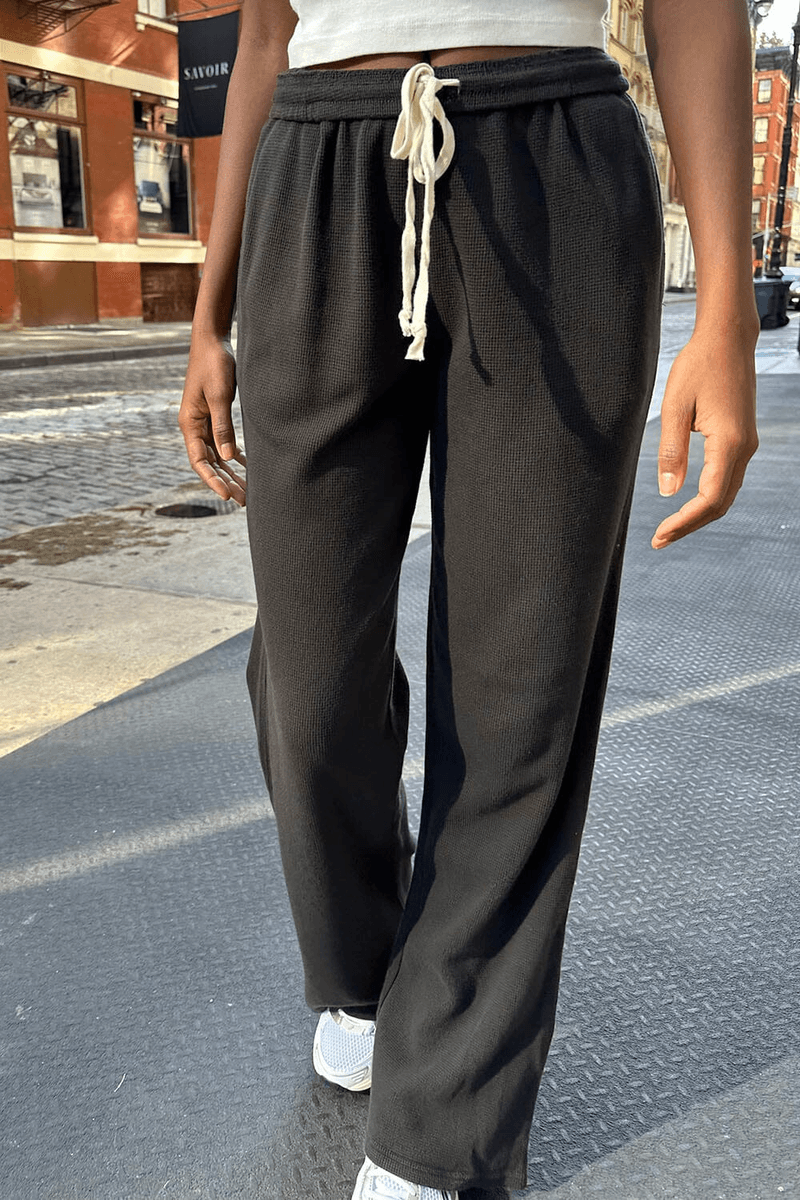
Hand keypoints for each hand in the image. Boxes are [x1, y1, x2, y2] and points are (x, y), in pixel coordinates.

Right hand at [178, 333, 245, 505]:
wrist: (212, 341)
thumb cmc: (214, 364)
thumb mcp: (220, 396)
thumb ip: (223, 426)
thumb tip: (228, 458)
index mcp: (190, 423)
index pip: (200, 461)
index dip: (213, 481)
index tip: (227, 496)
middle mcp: (194, 426)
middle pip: (209, 463)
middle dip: (225, 482)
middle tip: (244, 500)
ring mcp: (203, 422)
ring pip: (217, 456)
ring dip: (231, 473)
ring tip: (247, 490)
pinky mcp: (214, 416)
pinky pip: (222, 443)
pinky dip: (233, 457)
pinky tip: (246, 467)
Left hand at [652, 322, 758, 548]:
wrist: (726, 339)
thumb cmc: (698, 366)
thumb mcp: (674, 407)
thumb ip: (671, 451)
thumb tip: (668, 492)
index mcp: (728, 443)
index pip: (709, 499)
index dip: (685, 523)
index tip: (660, 535)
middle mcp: (744, 448)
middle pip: (721, 503)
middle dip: (691, 525)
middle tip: (660, 539)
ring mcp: (747, 444)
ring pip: (726, 493)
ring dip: (700, 514)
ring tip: (671, 527)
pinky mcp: (742, 438)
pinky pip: (729, 478)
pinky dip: (709, 497)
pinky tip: (688, 502)